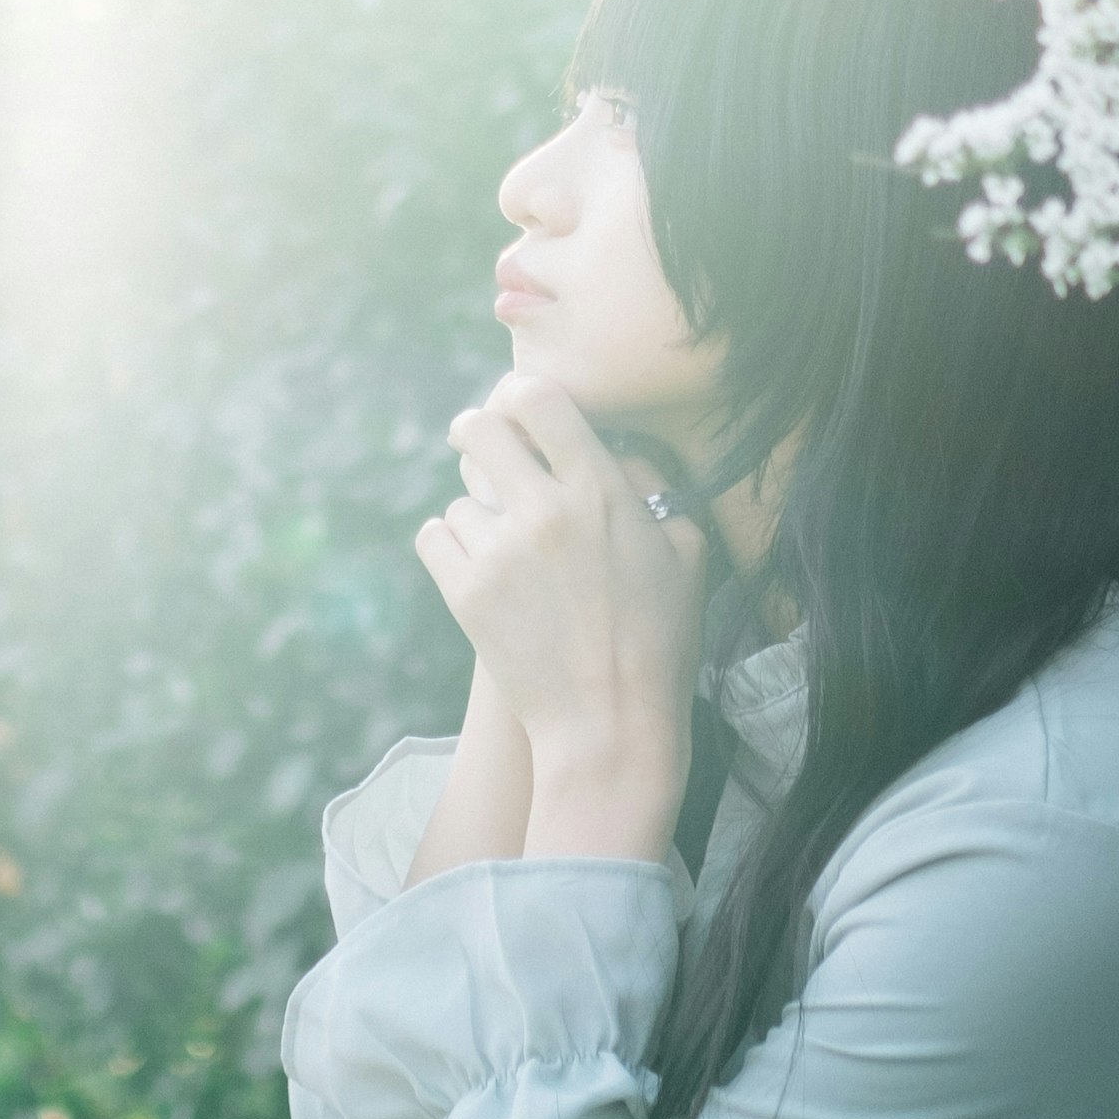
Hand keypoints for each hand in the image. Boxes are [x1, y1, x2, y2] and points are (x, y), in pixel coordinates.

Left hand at [412, 373, 705, 860]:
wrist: (610, 724)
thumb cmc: (658, 640)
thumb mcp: (685, 553)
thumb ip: (652, 487)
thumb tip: (613, 446)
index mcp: (601, 492)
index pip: (539, 399)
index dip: (521, 394)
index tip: (519, 409)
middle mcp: (546, 511)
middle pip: (479, 428)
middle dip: (477, 432)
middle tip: (483, 448)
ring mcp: (501, 551)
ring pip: (458, 495)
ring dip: (476, 514)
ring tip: (506, 551)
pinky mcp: (466, 591)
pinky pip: (434, 535)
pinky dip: (450, 548)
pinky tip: (477, 568)